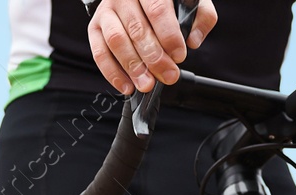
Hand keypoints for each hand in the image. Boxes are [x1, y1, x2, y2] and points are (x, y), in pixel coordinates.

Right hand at [89, 0, 217, 94]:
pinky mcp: (95, 28)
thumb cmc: (165, 2)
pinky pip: (99, 52)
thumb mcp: (189, 1)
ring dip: (133, 67)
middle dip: (154, 58)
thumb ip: (201, 17)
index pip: (157, 9)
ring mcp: (107, 11)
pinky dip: (112, 73)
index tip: (179, 56)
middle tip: (168, 75)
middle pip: (137, 28)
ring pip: (116, 40)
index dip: (169, 36)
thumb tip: (193, 40)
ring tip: (147, 84)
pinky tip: (127, 86)